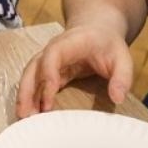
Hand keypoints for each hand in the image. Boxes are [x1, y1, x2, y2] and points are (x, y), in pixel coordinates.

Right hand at [14, 24, 132, 118]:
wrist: (98, 30)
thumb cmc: (109, 44)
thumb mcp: (122, 59)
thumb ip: (122, 78)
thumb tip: (117, 98)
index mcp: (69, 43)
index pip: (52, 56)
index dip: (48, 74)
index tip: (49, 96)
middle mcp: (52, 50)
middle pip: (32, 68)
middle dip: (27, 90)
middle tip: (26, 114)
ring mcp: (48, 61)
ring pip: (29, 76)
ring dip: (25, 96)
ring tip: (24, 117)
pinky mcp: (48, 71)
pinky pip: (35, 83)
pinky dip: (31, 97)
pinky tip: (31, 113)